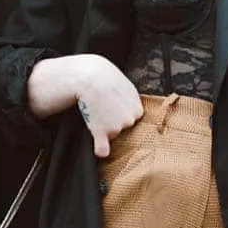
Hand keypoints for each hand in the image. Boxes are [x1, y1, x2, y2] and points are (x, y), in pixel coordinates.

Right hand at [28, 54, 142, 155]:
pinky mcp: (101, 131)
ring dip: (103, 127)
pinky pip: (102, 148)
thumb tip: (136, 110)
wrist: (90, 76)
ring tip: (95, 110)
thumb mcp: (127, 85)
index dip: (122, 113)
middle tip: (103, 106)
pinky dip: (101, 149)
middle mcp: (129, 120)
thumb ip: (132, 100)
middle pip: (122, 128)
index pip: (132, 119)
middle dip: (114, 120)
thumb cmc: (106, 78)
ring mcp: (116, 128)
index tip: (114, 105)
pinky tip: (100, 151)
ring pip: (111, 135)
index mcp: (137, 109)